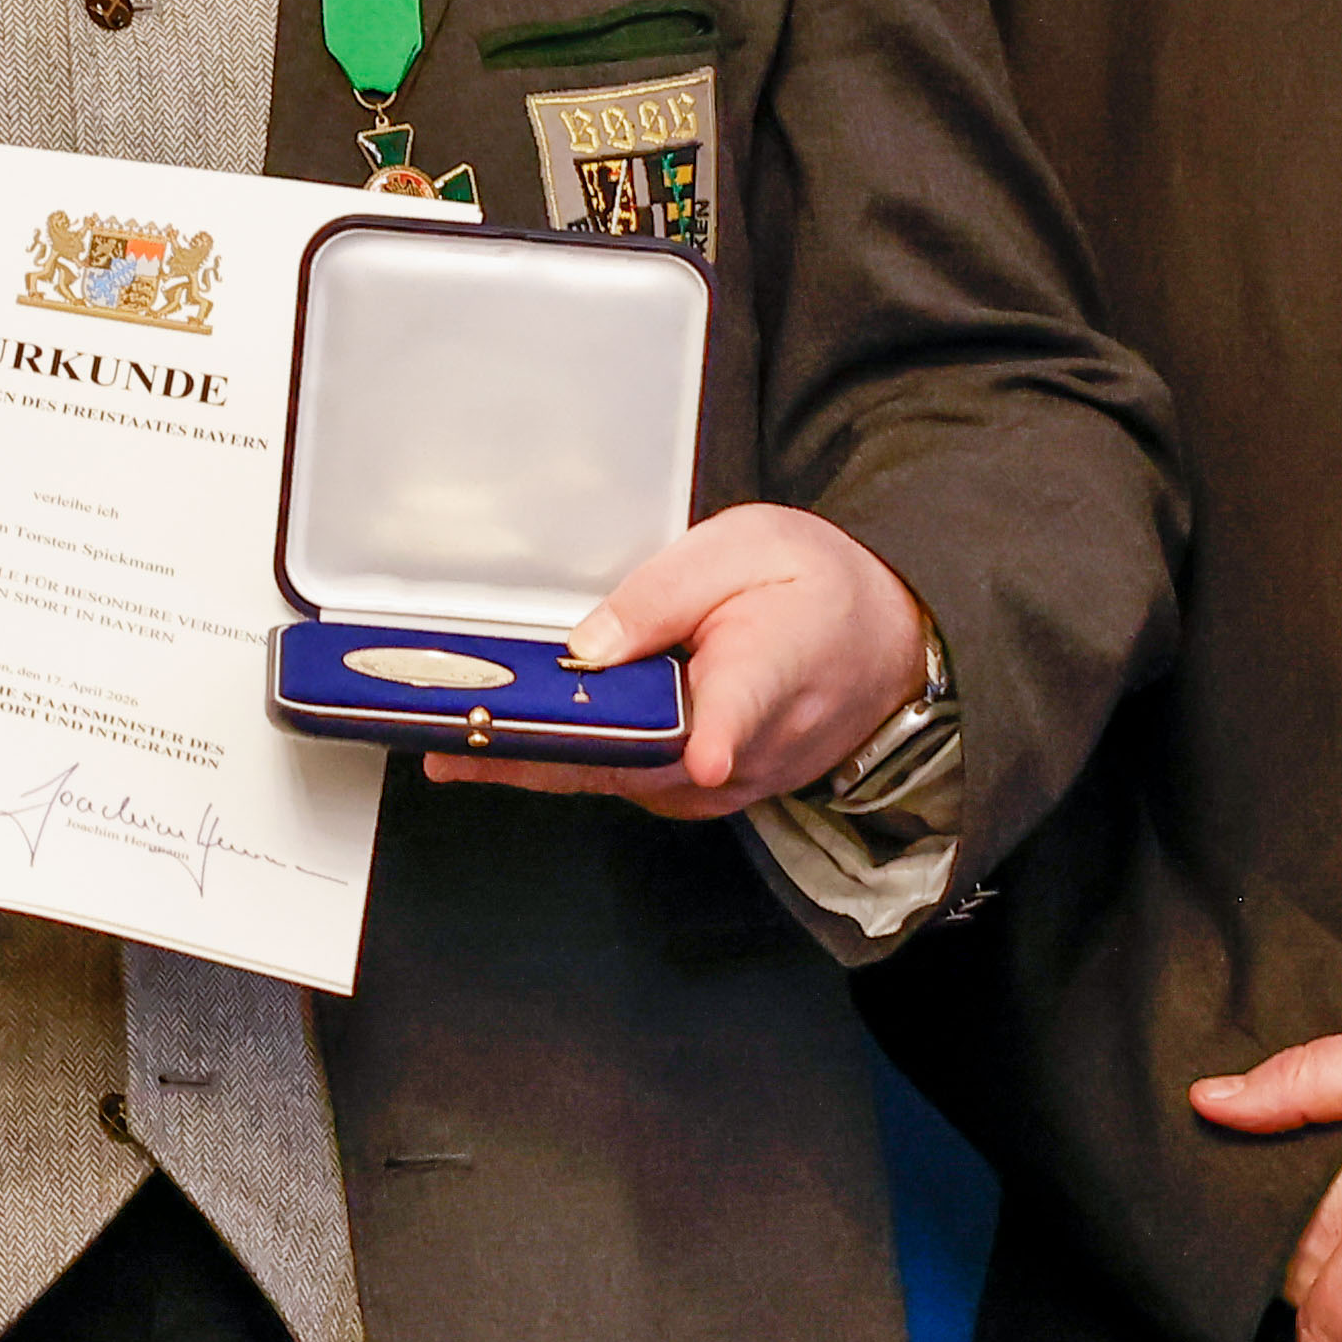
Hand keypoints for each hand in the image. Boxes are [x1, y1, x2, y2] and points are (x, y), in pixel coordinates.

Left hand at [427, 501, 928, 818]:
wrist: (880, 643)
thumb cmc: (818, 590)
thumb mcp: (743, 547)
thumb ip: (662, 593)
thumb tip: (593, 645)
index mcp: (769, 674)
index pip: (741, 716)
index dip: (717, 738)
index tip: (707, 754)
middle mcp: (748, 747)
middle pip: (638, 762)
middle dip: (543, 750)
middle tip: (462, 733)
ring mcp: (724, 783)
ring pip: (618, 780)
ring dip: (540, 759)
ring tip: (460, 735)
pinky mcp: (702, 794)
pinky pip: (627, 780)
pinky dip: (572, 757)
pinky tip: (517, 737)